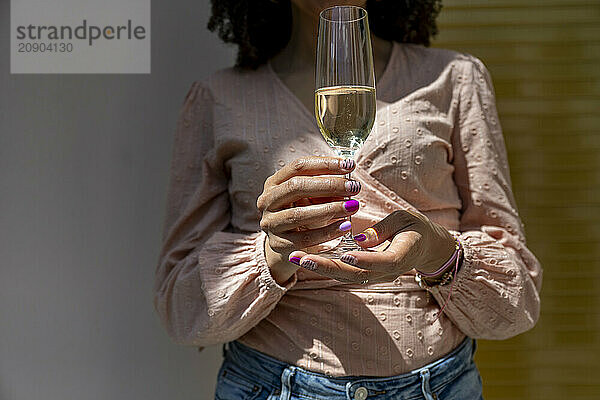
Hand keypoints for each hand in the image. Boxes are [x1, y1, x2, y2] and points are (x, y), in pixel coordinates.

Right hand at [256, 156, 361, 272]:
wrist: (289, 248)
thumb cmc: (303, 215)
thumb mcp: (310, 198)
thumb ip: (324, 188)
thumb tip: (349, 181)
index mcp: (274, 183)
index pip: (298, 166)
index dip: (325, 164)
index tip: (349, 165)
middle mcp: (267, 201)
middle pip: (296, 186)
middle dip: (329, 185)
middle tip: (353, 187)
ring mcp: (270, 223)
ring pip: (299, 214)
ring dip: (330, 209)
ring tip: (353, 206)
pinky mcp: (278, 244)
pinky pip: (305, 238)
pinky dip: (327, 232)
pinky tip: (345, 227)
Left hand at [288, 209, 456, 283]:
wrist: (424, 246)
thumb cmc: (414, 228)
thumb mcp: (404, 220)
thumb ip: (383, 230)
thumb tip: (360, 240)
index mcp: (401, 257)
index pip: (383, 262)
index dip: (366, 260)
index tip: (347, 255)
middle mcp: (386, 272)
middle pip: (356, 274)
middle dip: (327, 267)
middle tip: (301, 258)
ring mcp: (375, 275)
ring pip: (345, 276)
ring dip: (319, 268)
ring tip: (295, 258)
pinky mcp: (365, 273)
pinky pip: (343, 272)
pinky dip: (324, 266)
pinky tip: (304, 259)